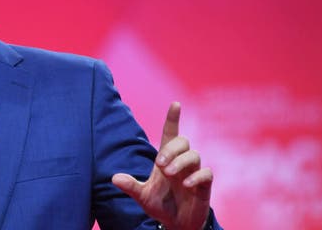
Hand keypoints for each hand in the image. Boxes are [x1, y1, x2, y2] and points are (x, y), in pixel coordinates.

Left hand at [112, 102, 211, 229]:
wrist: (176, 224)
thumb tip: (114, 178)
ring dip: (181, 162)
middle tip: (160, 164)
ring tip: (169, 174)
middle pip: (183, 141)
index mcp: (165, 160)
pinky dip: (197, 176)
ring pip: (194, 155)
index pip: (170, 134)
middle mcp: (180, 162)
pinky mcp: (204, 186)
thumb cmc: (160, 205)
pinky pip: (206, 173)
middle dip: (171, 149)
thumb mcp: (142, 196)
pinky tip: (187, 185)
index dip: (173, 119)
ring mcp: (193, 173)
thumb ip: (131, 186)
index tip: (175, 104)